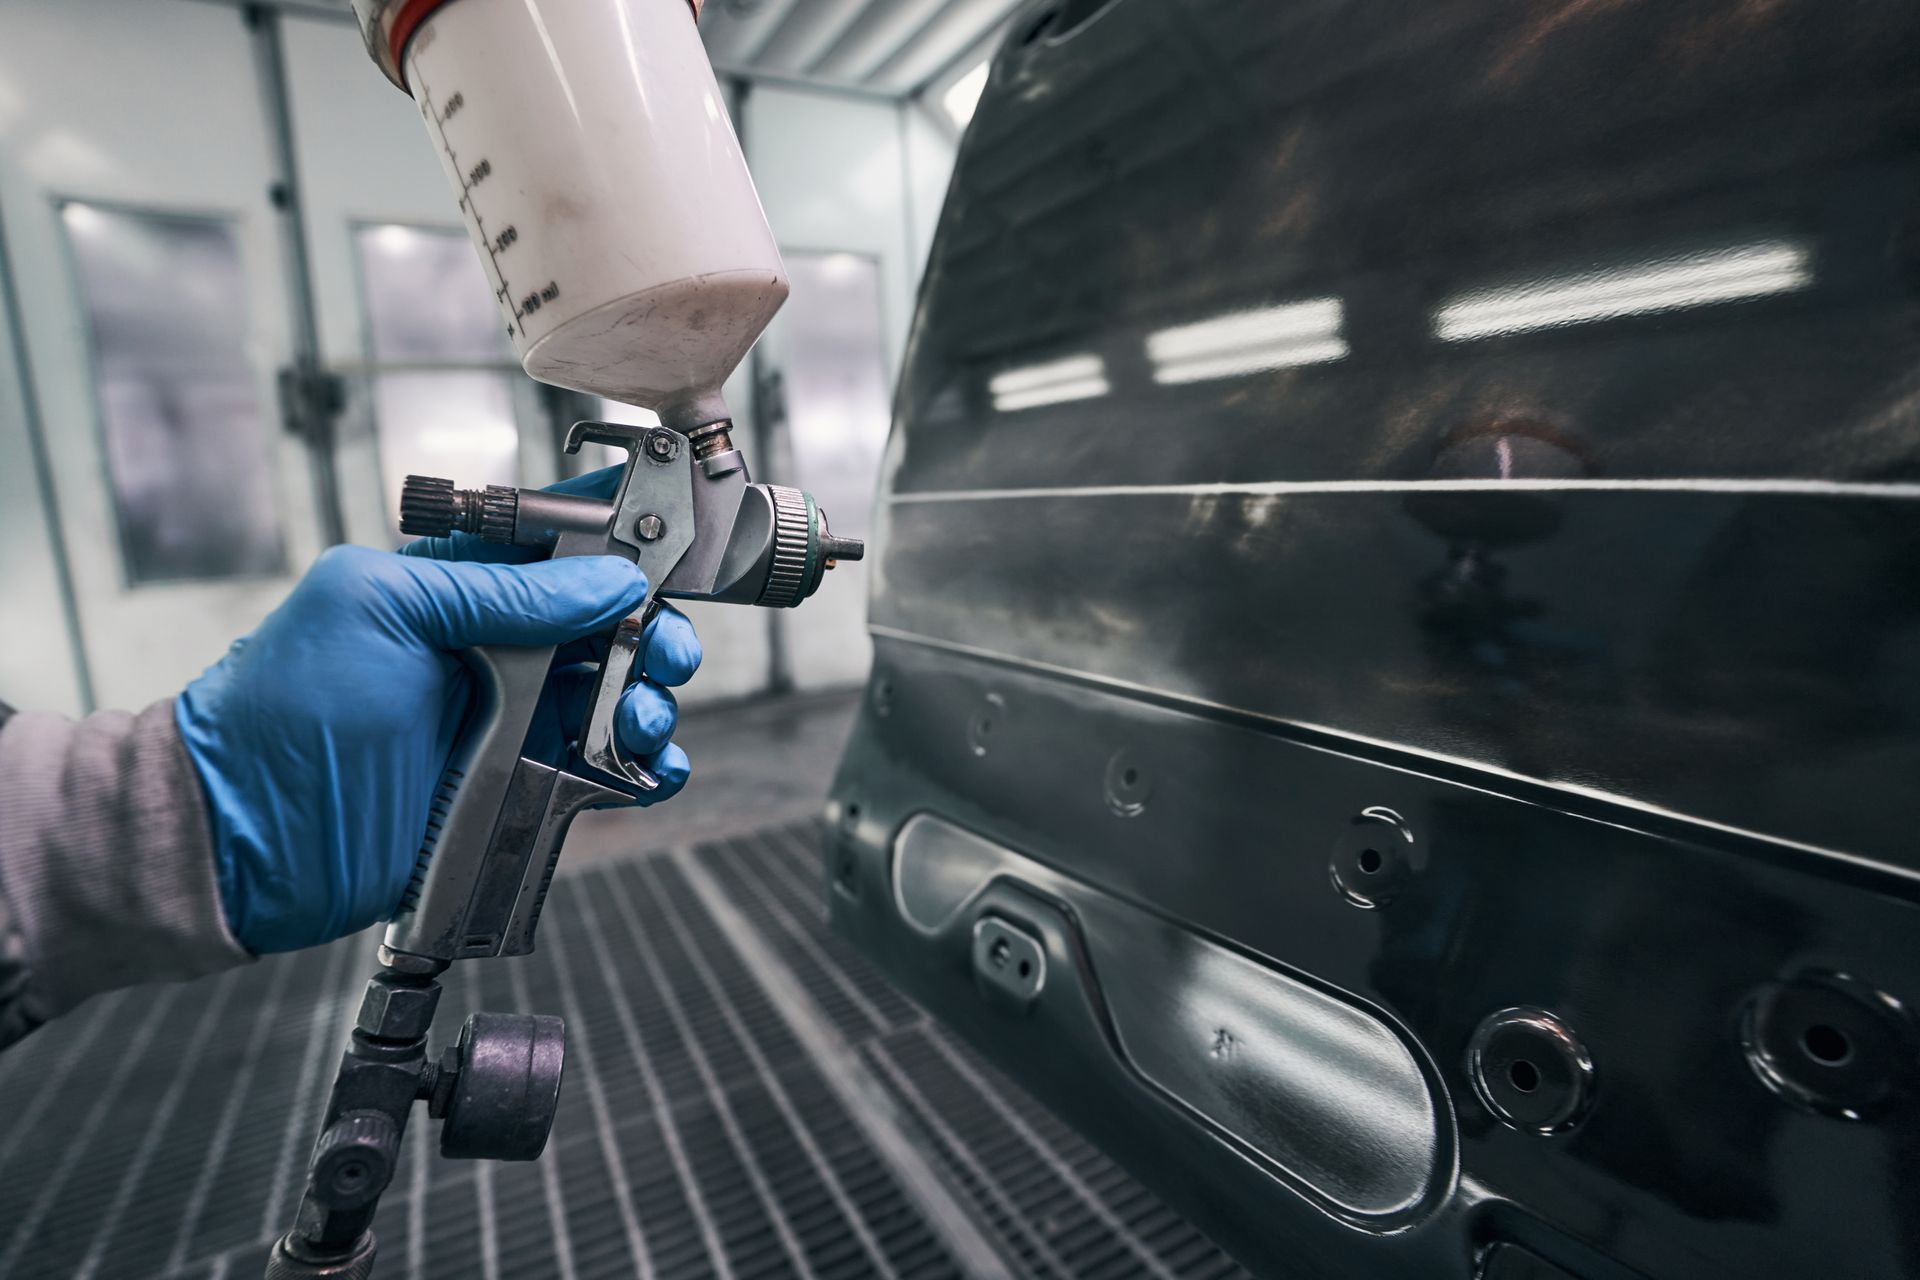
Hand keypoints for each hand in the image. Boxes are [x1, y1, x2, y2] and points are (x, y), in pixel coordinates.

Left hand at [177, 468, 700, 953]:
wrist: (240, 843)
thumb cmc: (279, 712)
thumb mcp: (379, 611)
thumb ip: (497, 591)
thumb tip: (608, 578)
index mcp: (458, 586)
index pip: (560, 542)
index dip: (622, 538)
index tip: (673, 542)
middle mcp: (494, 650)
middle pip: (613, 624)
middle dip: (654, 631)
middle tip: (658, 652)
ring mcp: (511, 723)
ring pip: (620, 697)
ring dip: (649, 702)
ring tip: (637, 721)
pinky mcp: (519, 792)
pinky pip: (605, 774)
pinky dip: (645, 771)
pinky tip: (647, 772)